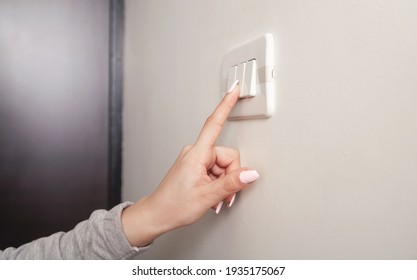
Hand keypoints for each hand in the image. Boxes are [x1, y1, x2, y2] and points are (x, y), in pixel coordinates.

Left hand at [121, 81, 258, 246]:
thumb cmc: (174, 205)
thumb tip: (251, 172)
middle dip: (231, 176)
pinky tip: (212, 195)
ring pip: (223, 165)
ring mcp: (195, 160)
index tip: (234, 89)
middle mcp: (195, 153)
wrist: (157, 215)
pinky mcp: (195, 167)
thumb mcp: (207, 196)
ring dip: (224, 183)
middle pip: (227, 156)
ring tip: (215, 198)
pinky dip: (218, 184)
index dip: (226, 105)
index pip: (214, 124)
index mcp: (197, 154)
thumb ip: (231, 183)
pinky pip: (215, 170)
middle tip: (224, 195)